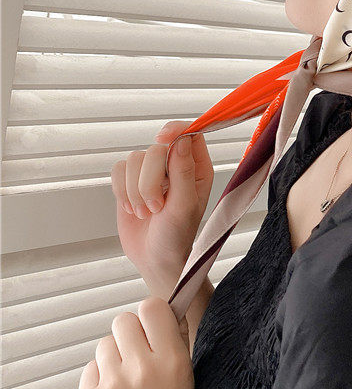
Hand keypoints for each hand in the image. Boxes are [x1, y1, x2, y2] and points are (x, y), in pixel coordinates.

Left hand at [76, 296, 193, 388]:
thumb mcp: (186, 374)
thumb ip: (176, 337)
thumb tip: (167, 306)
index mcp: (171, 360)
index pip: (151, 307)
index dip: (151, 313)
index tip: (153, 324)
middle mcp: (141, 370)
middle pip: (123, 320)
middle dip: (130, 332)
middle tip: (138, 352)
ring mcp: (112, 387)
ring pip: (104, 345)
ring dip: (115, 356)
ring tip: (126, 380)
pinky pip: (90, 369)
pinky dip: (100, 378)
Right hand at [112, 121, 213, 287]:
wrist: (155, 257)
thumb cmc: (177, 235)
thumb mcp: (184, 205)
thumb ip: (183, 171)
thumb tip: (182, 139)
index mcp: (197, 167)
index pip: (189, 132)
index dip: (175, 131)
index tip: (162, 141)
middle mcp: (175, 165)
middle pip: (156, 148)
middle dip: (150, 181)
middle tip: (157, 207)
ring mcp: (151, 172)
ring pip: (134, 158)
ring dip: (135, 190)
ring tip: (147, 212)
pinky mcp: (130, 181)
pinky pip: (117, 170)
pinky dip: (121, 191)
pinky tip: (133, 208)